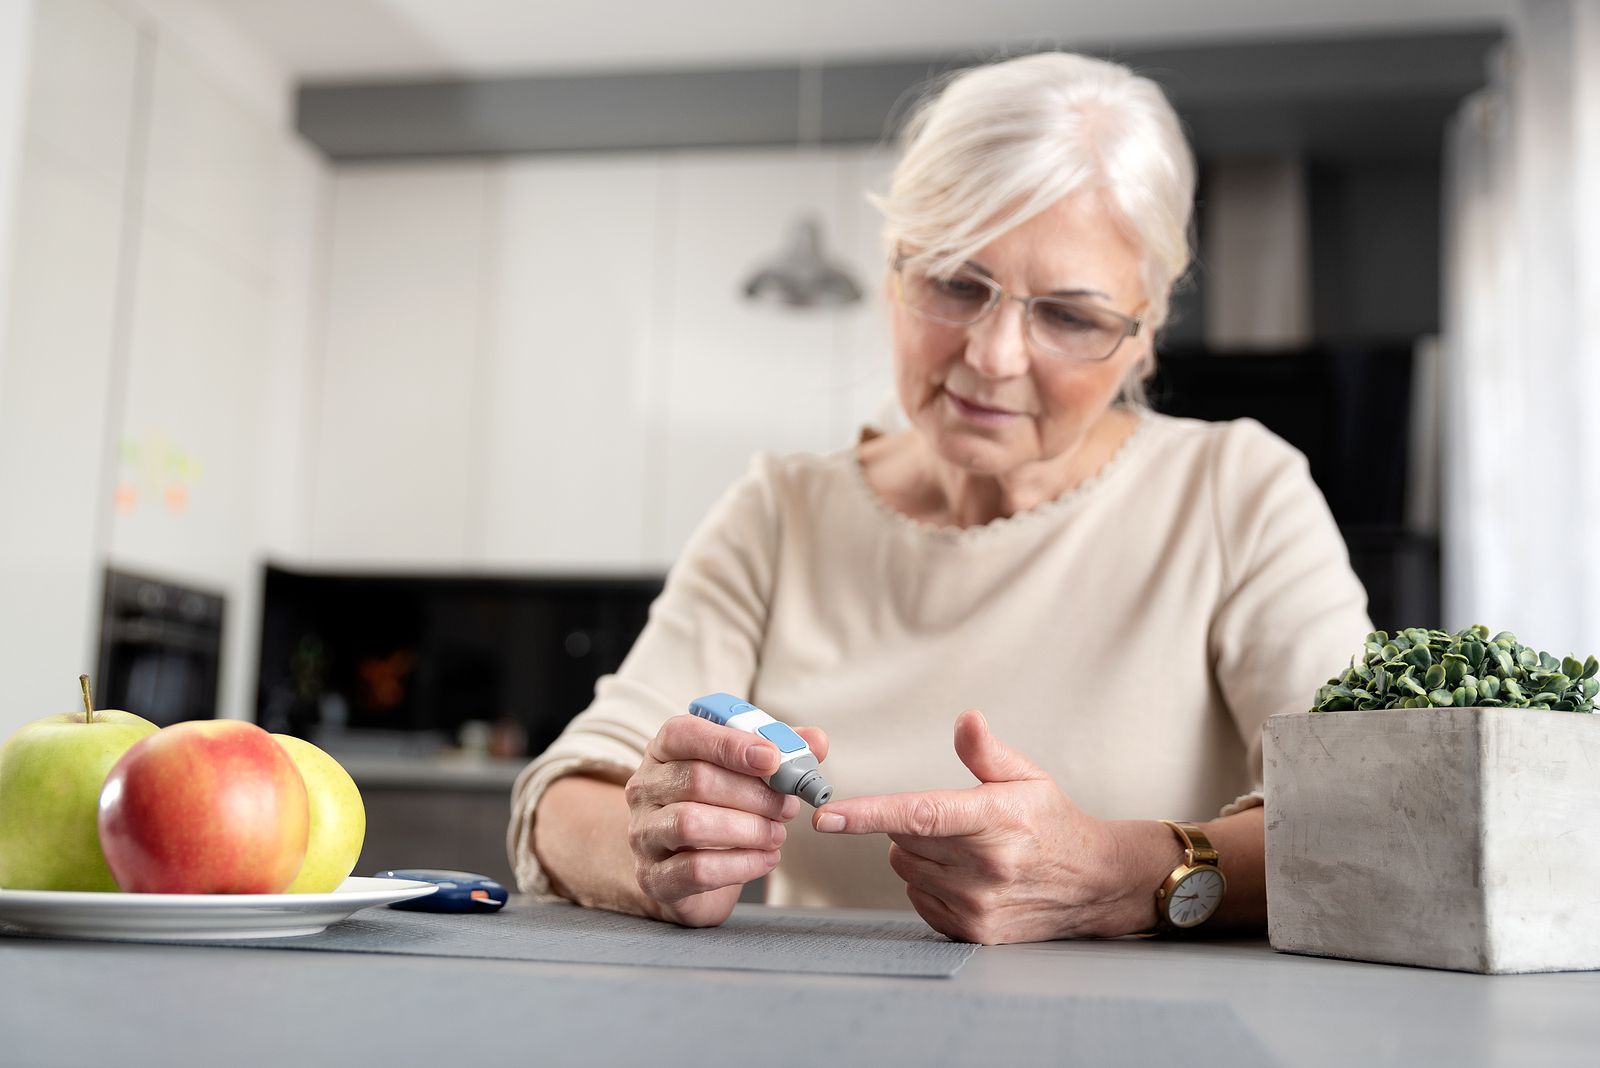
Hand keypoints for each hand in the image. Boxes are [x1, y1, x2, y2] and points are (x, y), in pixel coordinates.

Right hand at [625, 713, 827, 927]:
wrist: (682, 868)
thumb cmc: (716, 808)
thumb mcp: (742, 774)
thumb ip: (778, 753)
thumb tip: (816, 741)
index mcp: (664, 751)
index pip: (686, 734)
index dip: (730, 744)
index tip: (772, 758)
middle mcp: (645, 788)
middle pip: (697, 780)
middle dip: (753, 793)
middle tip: (787, 806)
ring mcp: (643, 833)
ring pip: (691, 823)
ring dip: (747, 828)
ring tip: (777, 834)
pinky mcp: (653, 877)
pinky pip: (697, 869)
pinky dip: (742, 864)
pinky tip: (766, 858)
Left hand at [812, 709, 1146, 943]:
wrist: (1094, 883)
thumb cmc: (1053, 824)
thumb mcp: (1028, 777)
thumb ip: (987, 752)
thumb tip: (965, 721)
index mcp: (996, 819)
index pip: (921, 815)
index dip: (868, 814)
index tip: (828, 816)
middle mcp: (985, 866)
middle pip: (903, 839)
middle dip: (913, 825)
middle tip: (954, 822)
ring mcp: (979, 904)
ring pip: (906, 869)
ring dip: (920, 856)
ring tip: (965, 850)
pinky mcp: (974, 932)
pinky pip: (919, 900)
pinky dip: (930, 886)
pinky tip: (965, 878)